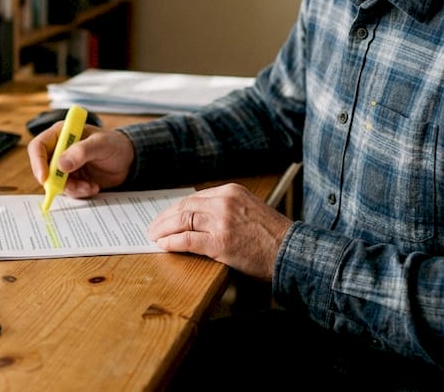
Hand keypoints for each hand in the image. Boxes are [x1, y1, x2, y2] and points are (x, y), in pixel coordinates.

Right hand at [27, 121, 133, 198]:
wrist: (128, 161)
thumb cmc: (115, 145)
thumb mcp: (101, 144)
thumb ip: (81, 151)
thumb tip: (61, 164)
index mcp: (62, 134)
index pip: (39, 146)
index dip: (38, 162)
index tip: (45, 177)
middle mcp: (60, 150)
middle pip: (43, 168)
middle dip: (56, 180)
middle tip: (73, 186)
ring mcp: (65, 166)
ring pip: (55, 182)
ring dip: (72, 188)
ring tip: (90, 186)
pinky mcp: (72, 179)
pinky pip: (67, 190)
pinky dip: (79, 192)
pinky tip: (93, 187)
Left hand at [147, 183, 291, 280]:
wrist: (291, 251)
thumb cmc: (272, 235)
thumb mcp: (249, 209)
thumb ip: (226, 208)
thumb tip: (198, 218)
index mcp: (231, 191)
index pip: (194, 197)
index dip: (176, 209)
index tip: (165, 216)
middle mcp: (225, 202)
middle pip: (184, 206)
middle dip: (165, 218)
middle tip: (153, 227)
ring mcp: (222, 221)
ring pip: (182, 220)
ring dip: (163, 230)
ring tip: (154, 237)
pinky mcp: (220, 242)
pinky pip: (187, 240)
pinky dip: (172, 243)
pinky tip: (164, 246)